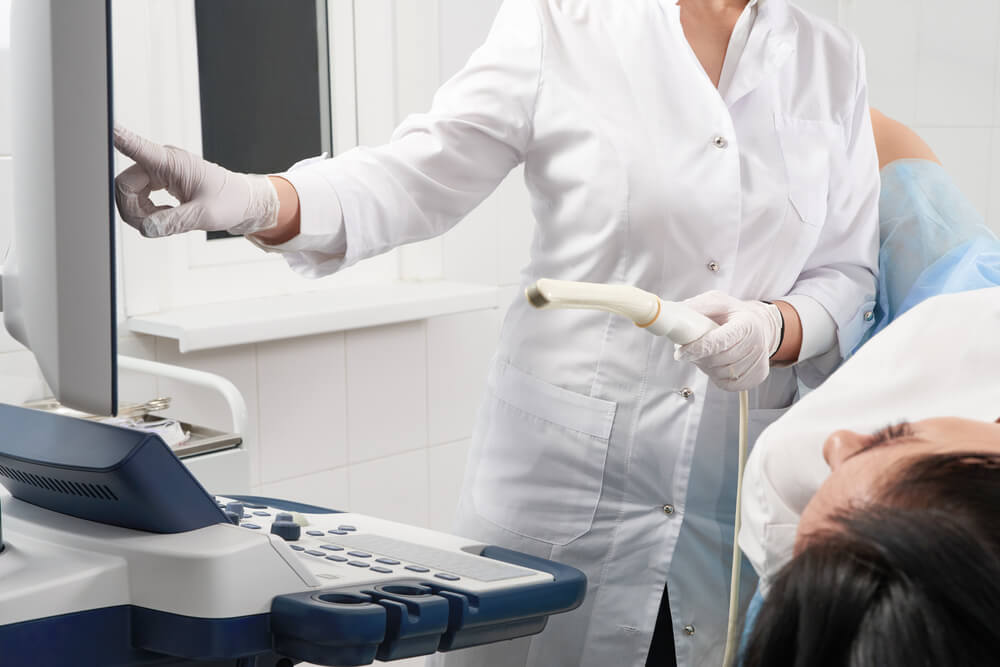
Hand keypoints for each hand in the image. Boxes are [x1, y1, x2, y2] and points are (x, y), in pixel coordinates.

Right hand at [113, 125, 279, 237]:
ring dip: (140, 213)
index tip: (104, 125)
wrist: (242, 203)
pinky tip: (166, 216)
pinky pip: (137, 199)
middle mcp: (161, 163)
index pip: (137, 147)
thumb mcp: (204, 215)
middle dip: (133, 210)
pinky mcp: (158, 183)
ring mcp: (158, 173)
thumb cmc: (230, 201)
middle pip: (124, 185)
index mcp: (172, 162)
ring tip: (167, 220)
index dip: (118, 138)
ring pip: (128, 194)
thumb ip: (174, 222)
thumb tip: (147, 229)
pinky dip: (146, 213)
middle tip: (155, 225)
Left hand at [674, 291, 783, 391]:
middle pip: (717, 360)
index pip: (720, 341)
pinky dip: (716, 376)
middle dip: (698, 357)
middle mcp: (756, 344)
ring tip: (705, 353)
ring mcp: (758, 363)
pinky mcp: (756, 377)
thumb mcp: (717, 302)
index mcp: (747, 323)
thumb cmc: (735, 315)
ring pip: (720, 374)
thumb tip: (674, 314)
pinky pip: (727, 384)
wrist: (759, 326)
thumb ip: (696, 307)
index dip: (698, 348)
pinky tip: (716, 363)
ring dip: (705, 366)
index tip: (681, 353)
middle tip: (689, 350)